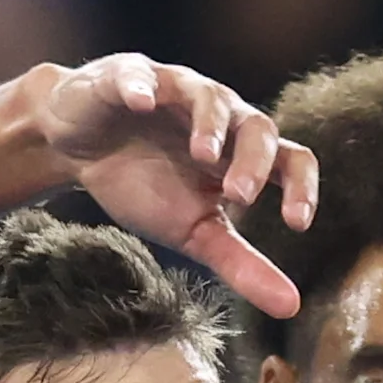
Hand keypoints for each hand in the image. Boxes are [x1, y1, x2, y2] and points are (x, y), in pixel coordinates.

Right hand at [31, 55, 319, 319]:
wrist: (80, 146)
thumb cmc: (145, 184)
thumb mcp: (194, 231)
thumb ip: (242, 264)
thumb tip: (292, 307)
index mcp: (242, 153)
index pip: (291, 160)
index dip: (302, 188)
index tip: (297, 224)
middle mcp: (221, 115)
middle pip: (257, 125)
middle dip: (253, 160)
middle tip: (240, 196)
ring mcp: (176, 90)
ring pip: (208, 95)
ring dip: (210, 124)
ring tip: (202, 154)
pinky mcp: (128, 77)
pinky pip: (139, 74)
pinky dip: (141, 86)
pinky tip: (141, 102)